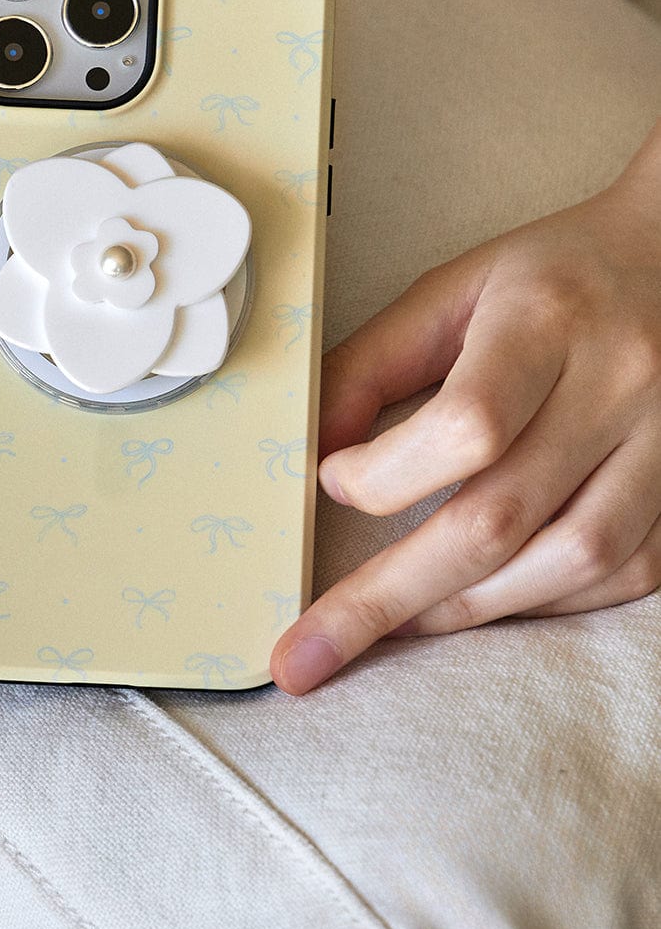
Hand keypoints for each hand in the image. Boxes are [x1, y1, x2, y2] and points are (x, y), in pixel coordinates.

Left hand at [271, 124, 660, 693]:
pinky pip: (619, 575)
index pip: (468, 424)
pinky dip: (542, 599)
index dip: (387, 475)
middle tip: (308, 652)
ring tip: (391, 626)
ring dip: (465, 608)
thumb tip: (314, 451)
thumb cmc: (552, 276)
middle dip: (391, 595)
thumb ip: (374, 364)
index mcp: (545, 319)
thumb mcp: (452, 289)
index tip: (332, 483)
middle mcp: (616, 384)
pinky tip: (483, 598)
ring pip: (568, 562)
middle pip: (502, 517)